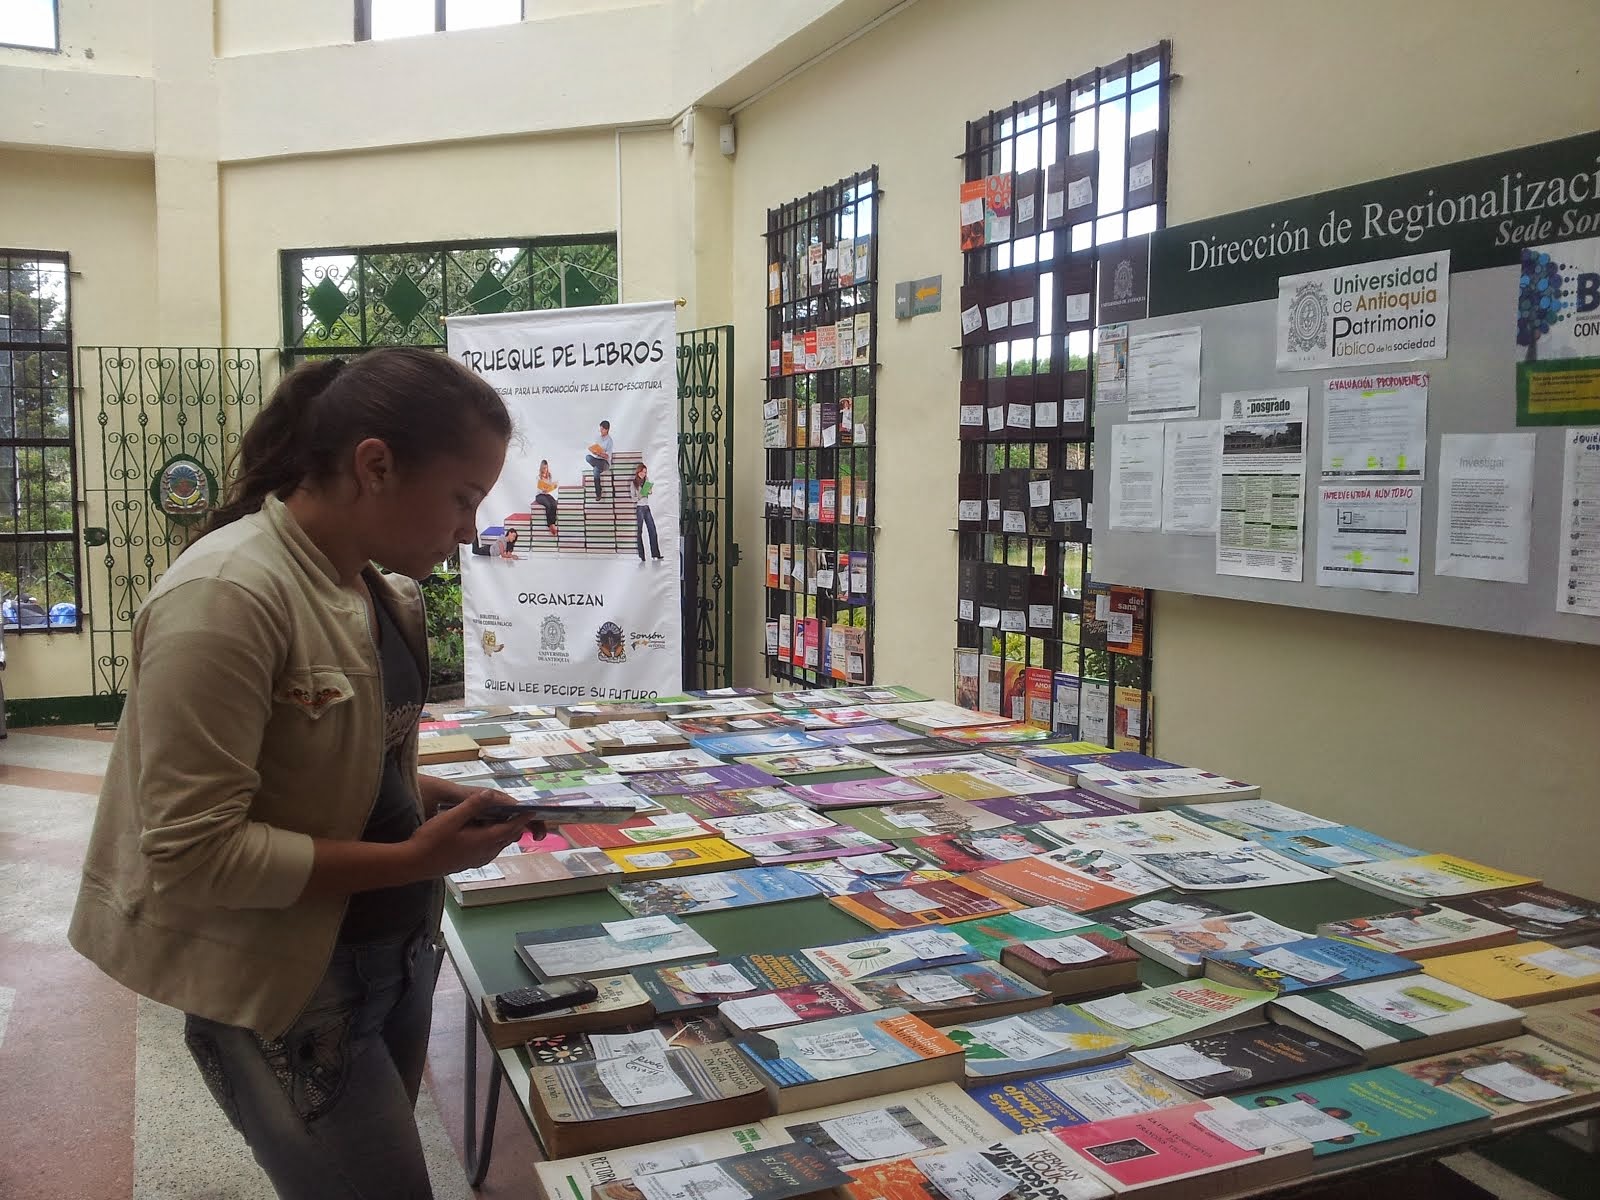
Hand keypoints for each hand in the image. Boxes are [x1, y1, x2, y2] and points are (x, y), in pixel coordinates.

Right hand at [404, 790, 544, 878]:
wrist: (412, 864)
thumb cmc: (431, 840)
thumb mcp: (451, 818)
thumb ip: (472, 805)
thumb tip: (491, 794)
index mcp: (484, 841)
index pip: (510, 828)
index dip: (522, 818)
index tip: (533, 810)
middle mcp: (484, 852)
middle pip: (507, 837)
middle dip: (516, 826)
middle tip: (523, 814)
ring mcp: (476, 860)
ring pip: (498, 845)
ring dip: (504, 833)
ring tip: (507, 821)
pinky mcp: (467, 863)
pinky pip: (488, 851)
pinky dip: (493, 841)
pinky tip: (484, 835)